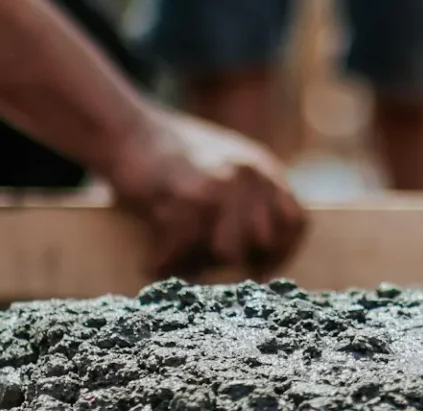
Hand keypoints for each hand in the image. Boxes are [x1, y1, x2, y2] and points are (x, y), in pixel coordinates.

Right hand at [100, 111, 307, 279]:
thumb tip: (260, 254)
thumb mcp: (228, 165)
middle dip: (235, 261)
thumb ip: (250, 199)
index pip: (296, 222)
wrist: (127, 129)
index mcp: (264, 169)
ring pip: (226, 251)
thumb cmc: (172, 158)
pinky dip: (164, 261)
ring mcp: (220, 184)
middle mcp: (249, 175)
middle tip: (204, 265)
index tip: (259, 270)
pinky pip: (183, 249)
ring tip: (175, 262)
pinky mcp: (185, 196)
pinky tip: (152, 262)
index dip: (281, 252)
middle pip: (261, 242)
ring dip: (198, 263)